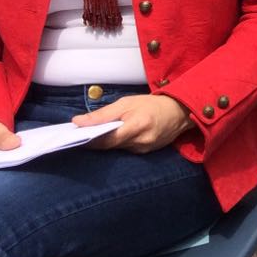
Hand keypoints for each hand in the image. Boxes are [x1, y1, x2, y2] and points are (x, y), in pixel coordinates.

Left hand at [74, 95, 190, 152]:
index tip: (76, 135)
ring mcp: (144, 150)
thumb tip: (77, 122)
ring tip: (105, 131)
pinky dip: (119, 143)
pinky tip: (120, 135)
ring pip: (117, 149)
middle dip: (97, 140)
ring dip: (109, 142)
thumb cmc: (152, 104)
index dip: (89, 140)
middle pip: (110, 146)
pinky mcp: (146, 153)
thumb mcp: (126, 102)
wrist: (179, 112)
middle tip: (87, 133)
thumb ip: (102, 114)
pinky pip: (126, 150)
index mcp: (136, 126)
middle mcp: (141, 142)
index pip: (106, 140)